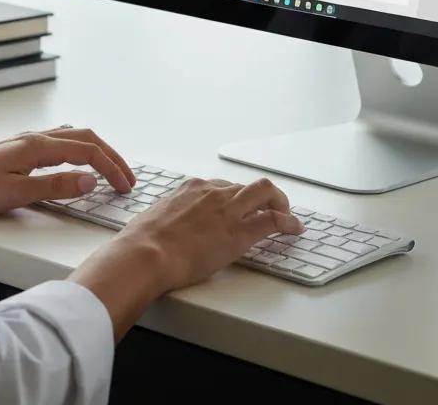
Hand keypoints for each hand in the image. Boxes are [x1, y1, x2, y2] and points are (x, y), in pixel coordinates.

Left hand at [0, 126, 134, 216]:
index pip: (87, 150)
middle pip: (85, 137)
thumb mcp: (18, 193)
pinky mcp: (19, 150)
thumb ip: (56, 186)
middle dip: (110, 156)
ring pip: (72, 138)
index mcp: (38, 145)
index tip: (125, 188)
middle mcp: (34, 137)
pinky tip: (78, 165)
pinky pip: (59, 143)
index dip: (111, 168)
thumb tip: (91, 180)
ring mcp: (26, 141)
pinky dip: (79, 152)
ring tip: (110, 171)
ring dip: (95, 152)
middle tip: (127, 179)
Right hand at [123, 176, 302, 292]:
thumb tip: (162, 227)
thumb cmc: (143, 241)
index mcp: (191, 188)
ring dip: (280, 202)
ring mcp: (228, 210)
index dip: (235, 197)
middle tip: (271, 208)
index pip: (222, 186)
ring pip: (265, 192)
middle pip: (247, 185)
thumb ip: (168, 218)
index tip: (240, 207)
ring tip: (287, 216)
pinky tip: (294, 229)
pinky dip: (288, 222)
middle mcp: (212, 193)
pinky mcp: (240, 232)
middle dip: (264, 195)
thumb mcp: (155, 218)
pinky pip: (272, 220)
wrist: (147, 252)